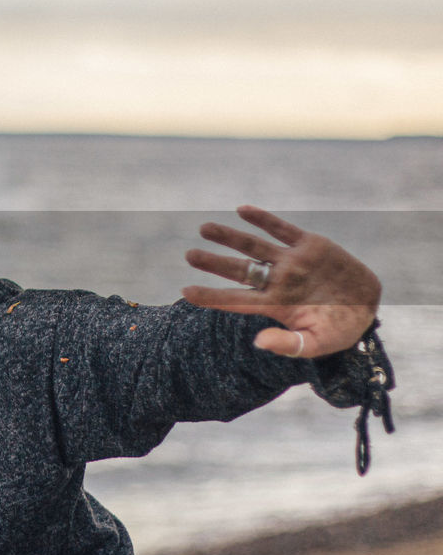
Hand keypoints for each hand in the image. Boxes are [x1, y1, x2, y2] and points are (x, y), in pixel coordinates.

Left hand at [182, 205, 380, 357]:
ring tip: (204, 228)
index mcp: (274, 305)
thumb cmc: (339, 329)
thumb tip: (258, 342)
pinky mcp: (309, 245)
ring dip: (229, 237)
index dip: (211, 296)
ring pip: (254, 246)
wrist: (369, 306)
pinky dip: (263, 219)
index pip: (236, 300)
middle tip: (189, 255)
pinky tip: (242, 210)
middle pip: (239, 269)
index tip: (185, 291)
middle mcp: (277, 281)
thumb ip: (289, 345)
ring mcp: (291, 261)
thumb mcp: (316, 343)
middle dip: (214, 262)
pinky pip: (282, 229)